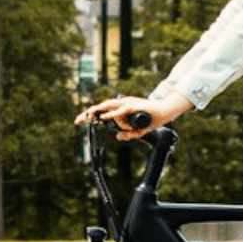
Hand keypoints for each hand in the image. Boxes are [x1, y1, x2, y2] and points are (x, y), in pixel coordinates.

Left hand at [74, 93, 188, 140]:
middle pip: (101, 106)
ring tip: (86, 117)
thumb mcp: (137, 131)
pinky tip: (103, 118)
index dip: (91, 115)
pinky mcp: (134, 106)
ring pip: (108, 106)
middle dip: (88, 113)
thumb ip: (128, 134)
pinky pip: (120, 110)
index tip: (80, 121)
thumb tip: (118, 137)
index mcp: (121, 109)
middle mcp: (122, 104)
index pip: (103, 110)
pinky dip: (111, 114)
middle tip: (77, 121)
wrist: (165, 112)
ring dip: (96, 111)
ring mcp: (127, 103)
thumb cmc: (151, 119)